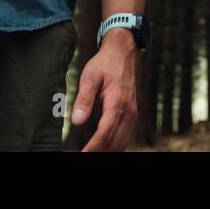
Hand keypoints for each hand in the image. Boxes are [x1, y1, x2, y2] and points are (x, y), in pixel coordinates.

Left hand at [71, 29, 137, 150]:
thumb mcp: (89, 76)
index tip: (82, 154)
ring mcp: (132, 113)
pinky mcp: (132, 113)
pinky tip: (106, 149)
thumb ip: (83, 99)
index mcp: (117, 101)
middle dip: (100, 151)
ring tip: (91, 153)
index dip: (93, 147)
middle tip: (84, 156)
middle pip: (115, 141)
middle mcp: (128, 110)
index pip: (105, 132)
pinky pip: (125, 135)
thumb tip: (76, 121)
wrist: (122, 52)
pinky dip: (116, 145)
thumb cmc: (105, 63)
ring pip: (122, 141)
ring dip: (108, 150)